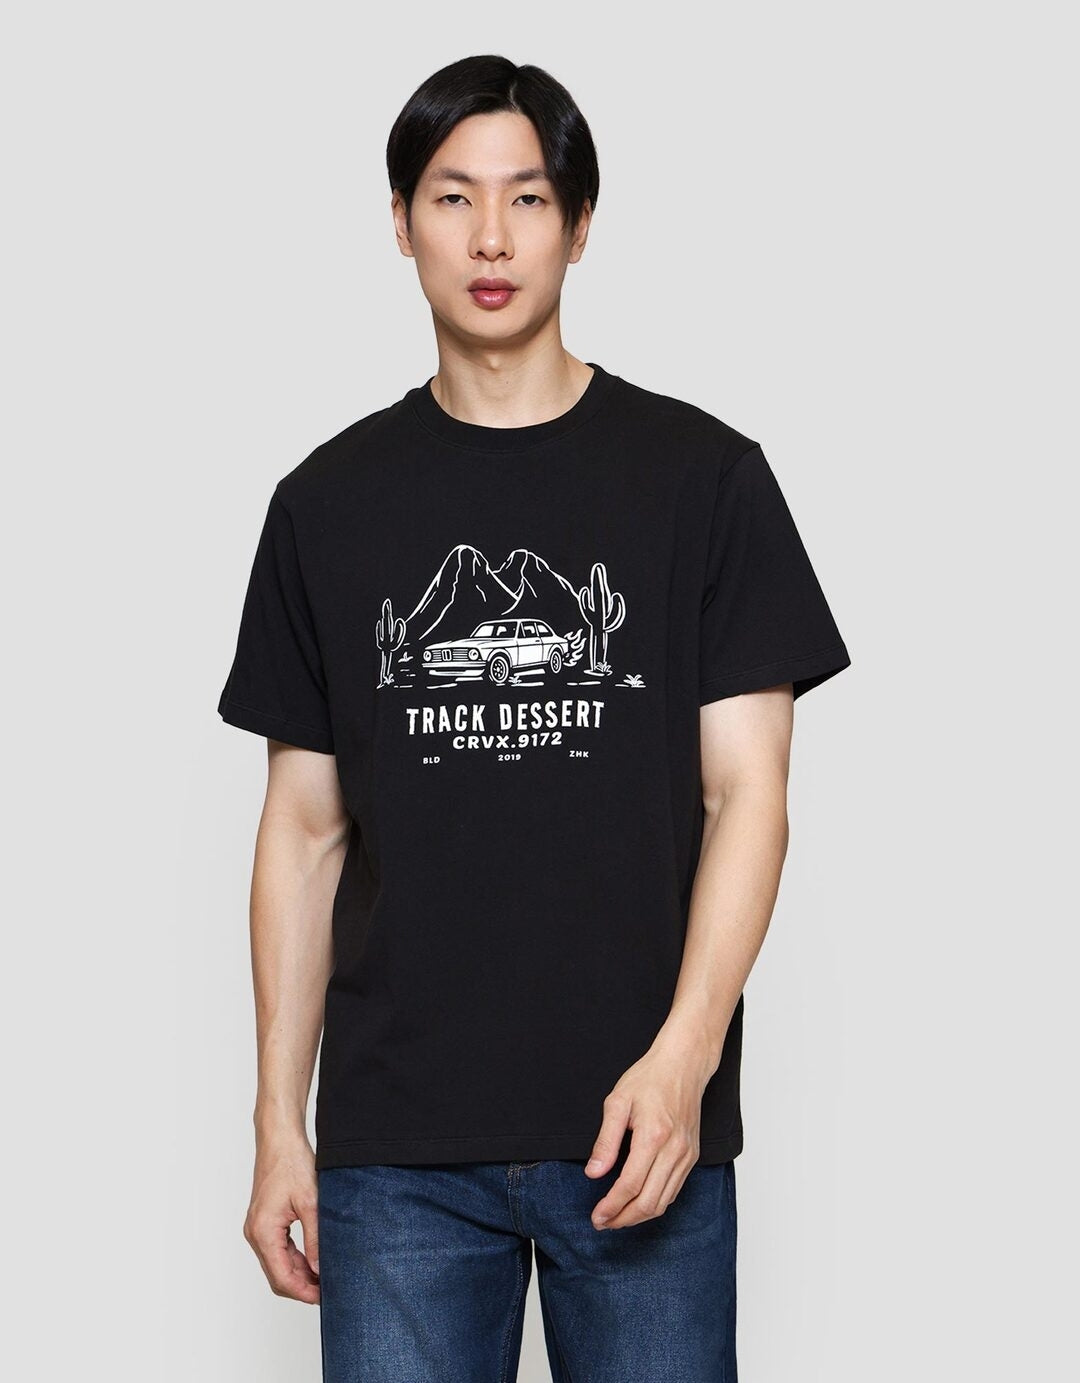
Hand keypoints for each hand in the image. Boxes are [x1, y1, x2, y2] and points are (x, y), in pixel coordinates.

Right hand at [243, 1132, 320, 1302]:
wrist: (279, 1139)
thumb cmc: (292, 1163)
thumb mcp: (311, 1203)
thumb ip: (315, 1238)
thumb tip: (321, 1268)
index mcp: (263, 1231)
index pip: (281, 1277)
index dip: (303, 1292)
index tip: (323, 1298)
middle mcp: (255, 1233)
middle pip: (277, 1275)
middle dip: (302, 1286)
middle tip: (328, 1291)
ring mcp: (258, 1228)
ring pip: (277, 1264)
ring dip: (299, 1274)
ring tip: (324, 1278)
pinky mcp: (264, 1221)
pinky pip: (278, 1250)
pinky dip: (294, 1259)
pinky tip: (313, 1261)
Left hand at [584, 1027, 714, 1229]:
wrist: (684, 1064)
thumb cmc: (649, 1078)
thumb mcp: (617, 1102)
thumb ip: (605, 1141)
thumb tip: (593, 1173)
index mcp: (654, 1136)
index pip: (630, 1185)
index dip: (611, 1206)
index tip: (596, 1217)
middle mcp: (674, 1150)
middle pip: (649, 1202)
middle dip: (623, 1219)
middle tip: (602, 1223)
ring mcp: (686, 1155)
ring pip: (664, 1202)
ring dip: (639, 1217)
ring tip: (617, 1218)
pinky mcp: (692, 1156)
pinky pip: (674, 1191)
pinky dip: (655, 1204)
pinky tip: (638, 1204)